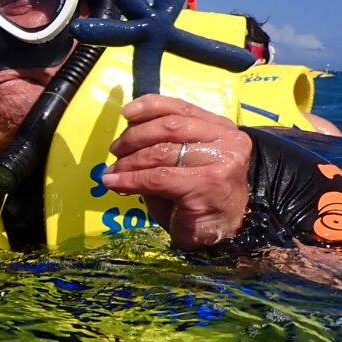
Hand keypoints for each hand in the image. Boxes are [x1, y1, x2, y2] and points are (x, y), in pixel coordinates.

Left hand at [102, 94, 251, 249]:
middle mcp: (228, 140)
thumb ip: (161, 144)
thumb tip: (125, 136)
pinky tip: (115, 184)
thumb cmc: (197, 198)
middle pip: (169, 127)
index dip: (149, 106)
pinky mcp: (208, 185)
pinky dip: (130, 180)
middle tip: (115, 150)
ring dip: (129, 161)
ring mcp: (221, 162)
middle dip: (134, 137)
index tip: (125, 113)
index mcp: (221, 129)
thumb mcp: (179, 163)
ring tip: (113, 171)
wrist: (222, 235)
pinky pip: (157, 177)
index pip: (181, 107)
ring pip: (161, 151)